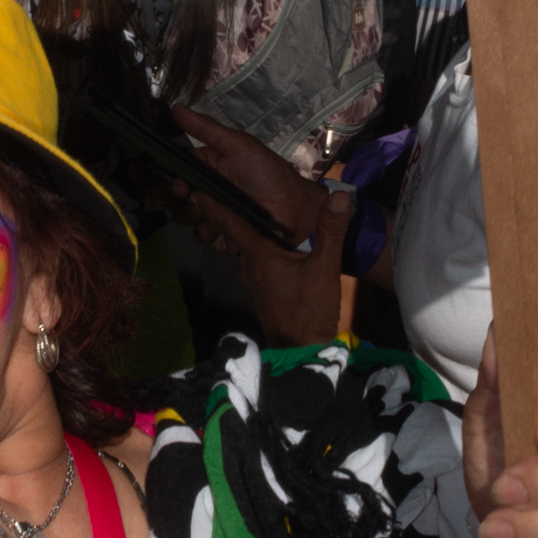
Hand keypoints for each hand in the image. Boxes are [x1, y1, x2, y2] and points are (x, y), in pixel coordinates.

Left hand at [170, 108, 349, 343]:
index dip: (214, 204)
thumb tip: (341, 194)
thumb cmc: (309, 308)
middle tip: (217, 189)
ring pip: (241, 249)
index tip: (195, 187)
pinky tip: (264, 244)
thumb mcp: (325, 266)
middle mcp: (248, 265)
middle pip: (232, 234)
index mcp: (258, 254)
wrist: (302, 350)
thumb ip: (331, 230)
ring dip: (238, 232)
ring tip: (240, 211)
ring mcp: (253, 281)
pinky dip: (252, 248)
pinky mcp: (262, 292)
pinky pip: (252, 263)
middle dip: (223, 213)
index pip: (231, 222)